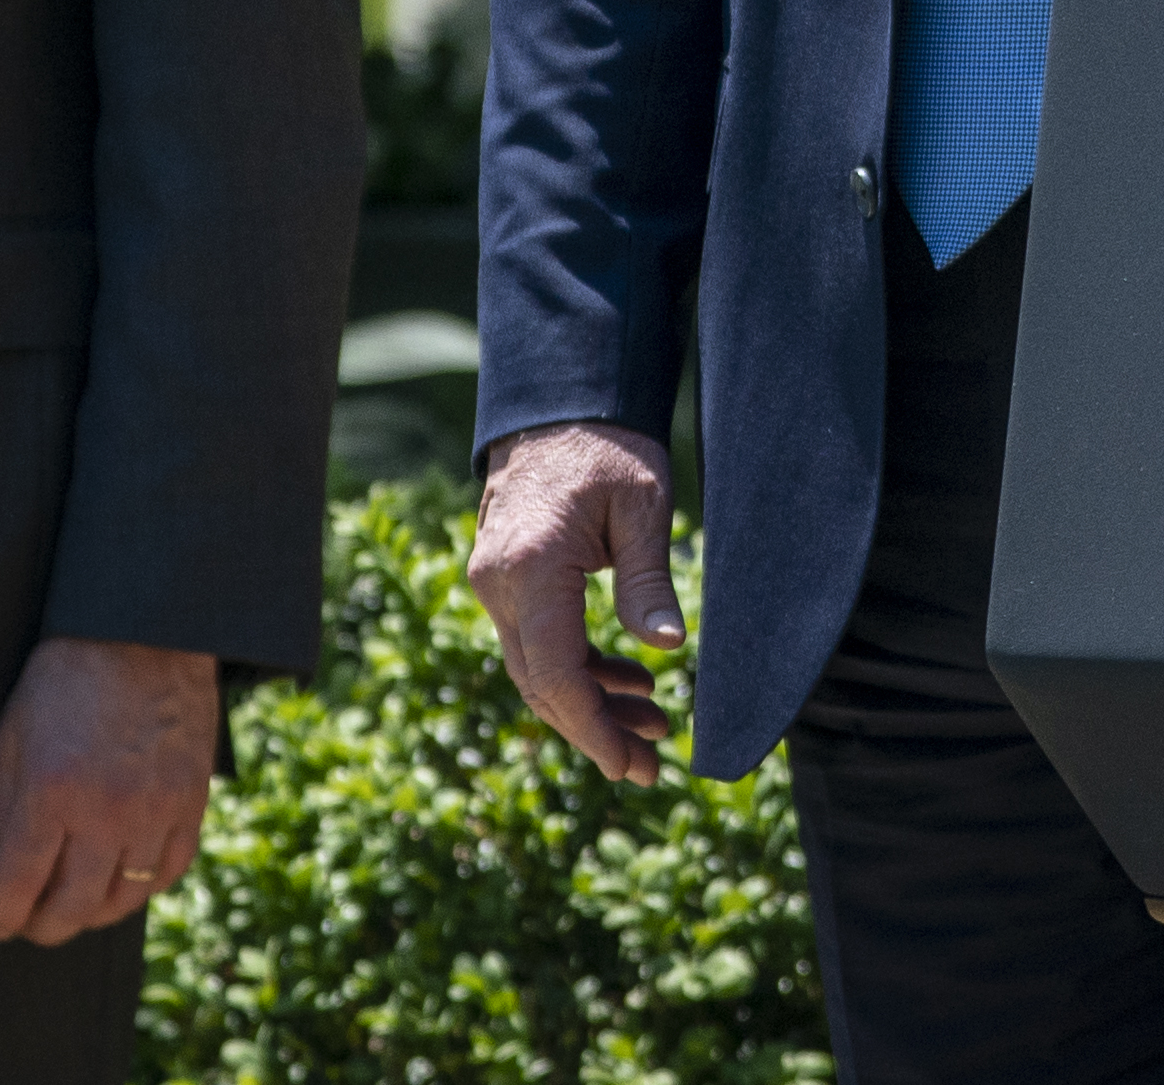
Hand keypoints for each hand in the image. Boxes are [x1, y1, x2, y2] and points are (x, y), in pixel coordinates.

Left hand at [0, 636, 215, 944]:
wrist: (143, 630)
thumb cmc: (65, 679)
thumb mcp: (14, 734)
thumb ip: (4, 809)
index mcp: (51, 791)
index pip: (18, 885)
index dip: (1, 916)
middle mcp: (105, 809)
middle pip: (72, 907)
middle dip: (44, 927)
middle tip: (33, 924)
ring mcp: (155, 807)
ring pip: (124, 898)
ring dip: (94, 914)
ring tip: (77, 906)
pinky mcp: (192, 798)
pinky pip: (170, 868)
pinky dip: (144, 886)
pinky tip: (124, 879)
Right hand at [468, 422, 683, 784]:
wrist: (560, 398)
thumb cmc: (609, 444)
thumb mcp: (643, 504)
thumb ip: (648, 577)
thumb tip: (669, 647)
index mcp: (531, 569)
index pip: (555, 675)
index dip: (592, 728)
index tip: (630, 766)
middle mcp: (499, 585)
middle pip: (542, 684)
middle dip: (595, 729)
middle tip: (652, 762)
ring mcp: (494, 582)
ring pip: (537, 668)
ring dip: (590, 701)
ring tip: (653, 722)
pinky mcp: (504, 578)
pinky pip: (536, 641)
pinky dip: (577, 667)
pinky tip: (628, 677)